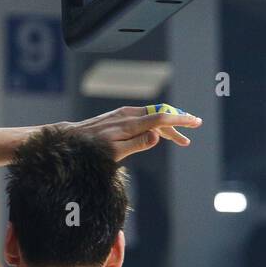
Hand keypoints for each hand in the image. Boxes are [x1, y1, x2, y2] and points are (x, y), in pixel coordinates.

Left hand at [68, 105, 201, 160]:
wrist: (70, 139)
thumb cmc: (92, 150)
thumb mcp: (114, 152)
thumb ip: (136, 144)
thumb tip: (157, 136)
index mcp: (130, 124)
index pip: (162, 118)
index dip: (181, 120)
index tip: (195, 122)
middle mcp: (128, 115)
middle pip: (160, 116)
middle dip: (179, 123)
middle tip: (194, 130)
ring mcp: (123, 114)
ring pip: (153, 116)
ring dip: (168, 126)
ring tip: (180, 139)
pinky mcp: (119, 116)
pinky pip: (144, 117)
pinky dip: (156, 124)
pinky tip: (160, 133)